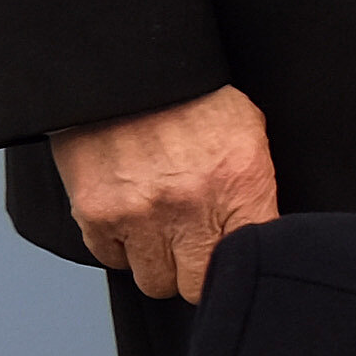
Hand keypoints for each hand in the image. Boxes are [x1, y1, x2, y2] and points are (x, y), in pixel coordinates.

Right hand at [55, 86, 276, 304]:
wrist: (131, 69)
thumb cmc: (194, 97)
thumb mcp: (248, 135)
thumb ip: (253, 190)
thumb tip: (257, 233)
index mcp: (240, 188)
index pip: (245, 264)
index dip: (237, 265)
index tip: (230, 258)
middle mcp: (191, 209)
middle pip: (195, 286)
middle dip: (195, 272)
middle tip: (192, 246)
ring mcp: (141, 217)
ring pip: (153, 280)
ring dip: (157, 261)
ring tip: (159, 227)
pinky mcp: (97, 215)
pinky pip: (110, 258)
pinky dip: (119, 245)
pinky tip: (129, 215)